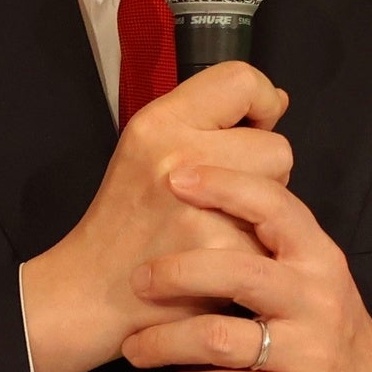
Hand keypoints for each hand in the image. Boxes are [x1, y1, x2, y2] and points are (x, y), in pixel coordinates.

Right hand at [19, 61, 289, 371]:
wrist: (90, 291)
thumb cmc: (125, 221)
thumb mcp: (147, 149)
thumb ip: (208, 120)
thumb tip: (278, 101)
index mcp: (158, 123)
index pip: (241, 80)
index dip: (260, 103)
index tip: (250, 129)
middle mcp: (178, 156)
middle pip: (275, 145)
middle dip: (260, 173)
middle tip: (218, 199)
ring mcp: (199, 205)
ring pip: (281, 193)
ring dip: (261, 212)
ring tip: (217, 226)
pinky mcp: (218, 250)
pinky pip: (270, 239)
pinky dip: (254, 253)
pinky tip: (218, 258)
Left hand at [117, 162, 371, 371]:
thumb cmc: (323, 326)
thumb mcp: (314, 275)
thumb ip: (269, 241)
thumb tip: (203, 190)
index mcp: (319, 258)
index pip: (274, 208)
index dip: (224, 187)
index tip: (176, 178)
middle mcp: (316, 301)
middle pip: (237, 273)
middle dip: (177, 272)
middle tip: (138, 279)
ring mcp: (306, 354)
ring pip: (218, 338)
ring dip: (164, 341)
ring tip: (135, 346)